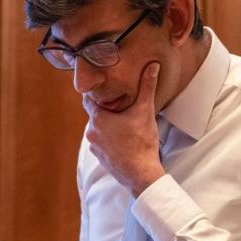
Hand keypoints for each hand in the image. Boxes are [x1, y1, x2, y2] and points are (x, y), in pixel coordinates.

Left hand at [83, 62, 164, 196]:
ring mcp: (95, 147)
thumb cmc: (141, 143)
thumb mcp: (145, 111)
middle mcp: (91, 132)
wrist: (141, 175)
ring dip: (108, 125)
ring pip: (99, 129)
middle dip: (106, 109)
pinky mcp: (101, 158)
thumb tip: (152, 66)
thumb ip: (147, 87)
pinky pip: (102, 143)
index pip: (88, 99)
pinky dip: (110, 139)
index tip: (104, 88)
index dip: (96, 93)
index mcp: (97, 118)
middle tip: (119, 104)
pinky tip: (124, 139)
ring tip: (123, 122)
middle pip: (95, 114)